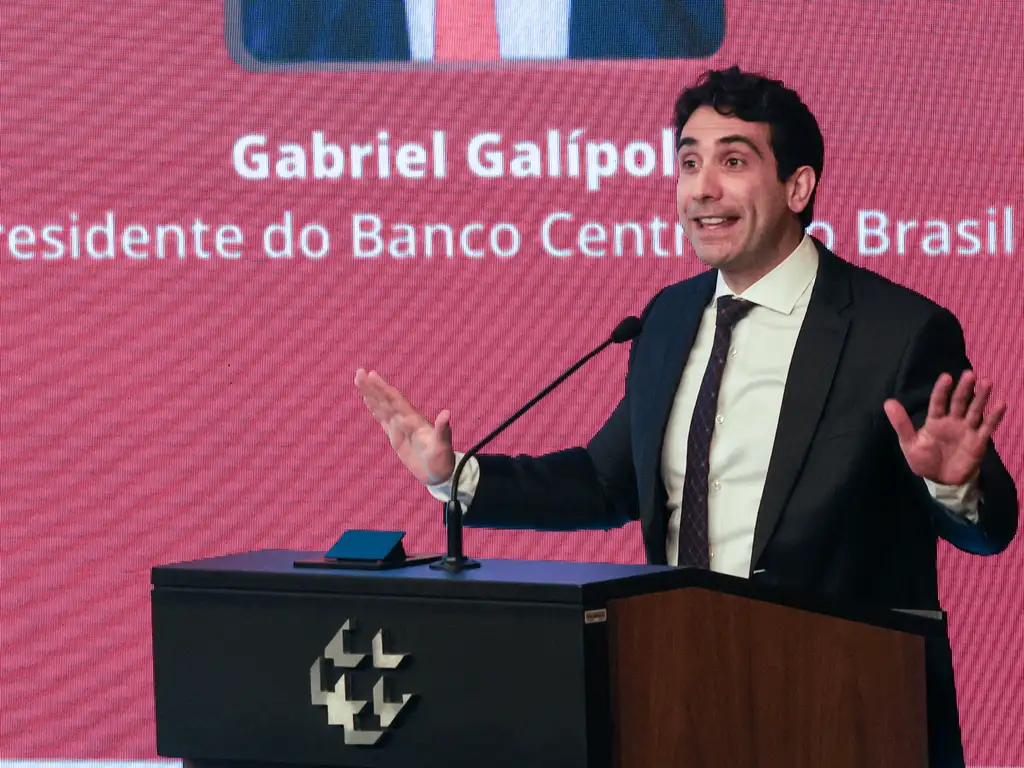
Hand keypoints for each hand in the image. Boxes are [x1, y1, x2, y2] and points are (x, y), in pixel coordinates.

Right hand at [354, 368, 455, 484]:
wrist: (441, 473)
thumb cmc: (443, 460)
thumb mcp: (443, 446)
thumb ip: (443, 429)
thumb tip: (446, 414)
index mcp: (414, 420)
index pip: (396, 400)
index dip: (383, 388)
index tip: (372, 375)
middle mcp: (406, 420)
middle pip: (386, 400)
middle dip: (373, 387)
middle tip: (359, 372)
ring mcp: (400, 428)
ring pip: (382, 407)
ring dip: (371, 395)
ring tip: (359, 380)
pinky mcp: (396, 437)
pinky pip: (383, 420)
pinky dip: (375, 409)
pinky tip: (368, 400)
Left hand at [884, 370, 1005, 485]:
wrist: (941, 481)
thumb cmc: (924, 460)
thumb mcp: (909, 443)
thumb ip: (901, 424)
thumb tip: (887, 402)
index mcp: (935, 421)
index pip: (938, 402)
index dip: (942, 390)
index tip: (946, 376)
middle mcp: (952, 421)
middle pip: (959, 402)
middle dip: (964, 388)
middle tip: (969, 374)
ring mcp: (967, 430)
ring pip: (975, 410)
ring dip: (981, 397)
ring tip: (986, 381)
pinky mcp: (979, 441)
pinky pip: (988, 427)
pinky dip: (995, 416)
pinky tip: (1001, 403)